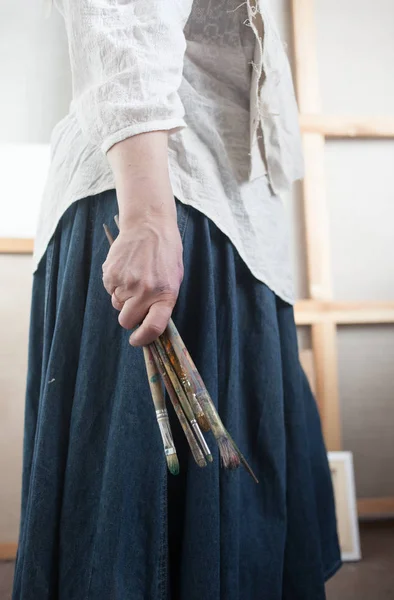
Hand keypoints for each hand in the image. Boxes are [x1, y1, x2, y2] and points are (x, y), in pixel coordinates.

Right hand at [102, 213, 182, 345]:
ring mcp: (125, 282)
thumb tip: (148, 324)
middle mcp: (144, 291)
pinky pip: (109, 290)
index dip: (143, 338)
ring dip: (123, 297)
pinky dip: (115, 284)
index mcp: (165, 295)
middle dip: (130, 316)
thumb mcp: (173, 280)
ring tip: (134, 277)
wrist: (149, 226)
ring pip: (116, 305)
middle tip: (136, 301)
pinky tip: (126, 269)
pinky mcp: (110, 274)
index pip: (153, 327)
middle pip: (126, 321)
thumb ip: (162, 303)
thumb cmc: (165, 254)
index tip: (136, 340)